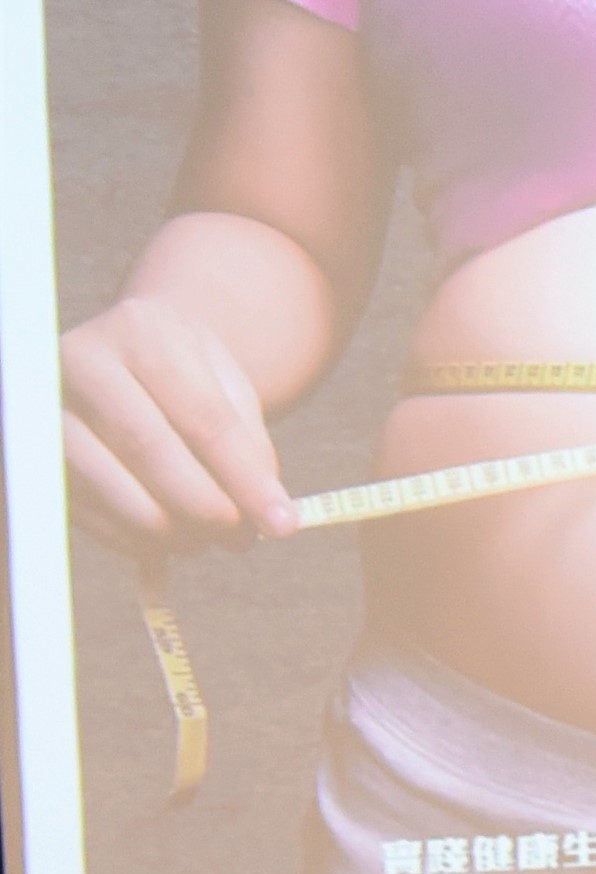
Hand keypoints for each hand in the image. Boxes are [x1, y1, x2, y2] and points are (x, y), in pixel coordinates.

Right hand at [59, 291, 296, 552]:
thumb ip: (250, 444)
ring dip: (171, 531)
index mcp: (143, 333)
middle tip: (242, 538)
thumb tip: (266, 512)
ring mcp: (47, 410)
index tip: (282, 523)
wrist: (125, 355)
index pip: (203, 417)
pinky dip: (134, 538)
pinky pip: (87, 512)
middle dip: (206, 507)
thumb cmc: (186, 374)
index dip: (244, 478)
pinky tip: (169, 538)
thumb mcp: (230, 388)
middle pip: (149, 450)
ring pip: (112, 489)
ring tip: (209, 539)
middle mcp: (82, 364)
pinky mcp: (36, 456)